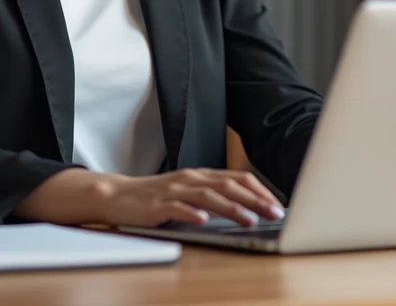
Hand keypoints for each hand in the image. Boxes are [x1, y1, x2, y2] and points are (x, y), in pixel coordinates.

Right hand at [96, 168, 284, 227]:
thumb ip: (213, 197)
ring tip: (250, 219)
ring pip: (208, 197)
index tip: (278, 205)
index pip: (238, 178)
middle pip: (228, 186)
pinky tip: (204, 221)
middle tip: (275, 213)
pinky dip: (192, 214)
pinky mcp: (157, 206)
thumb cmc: (157, 197)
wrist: (118, 195)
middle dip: (254, 200)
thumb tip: (248, 209)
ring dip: (231, 208)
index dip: (260, 190)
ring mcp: (174, 191)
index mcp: (201, 176)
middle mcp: (191, 179)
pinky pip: (177, 209)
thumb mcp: (189, 193)